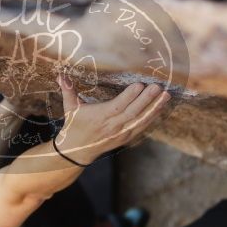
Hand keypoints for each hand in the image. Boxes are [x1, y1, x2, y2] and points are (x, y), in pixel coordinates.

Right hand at [55, 73, 169, 163]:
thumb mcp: (70, 108)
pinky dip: (152, 117)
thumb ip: (68, 90)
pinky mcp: (126, 137)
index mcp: (100, 117)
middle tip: (158, 87)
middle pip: (132, 112)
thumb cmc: (73, 126)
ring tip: (166, 96)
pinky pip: (141, 127)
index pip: (118, 106)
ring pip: (140, 120)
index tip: (140, 85)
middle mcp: (112, 126)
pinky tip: (161, 107)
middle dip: (146, 100)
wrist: (77, 151)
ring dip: (154, 108)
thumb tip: (61, 75)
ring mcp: (121, 133)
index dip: (129, 96)